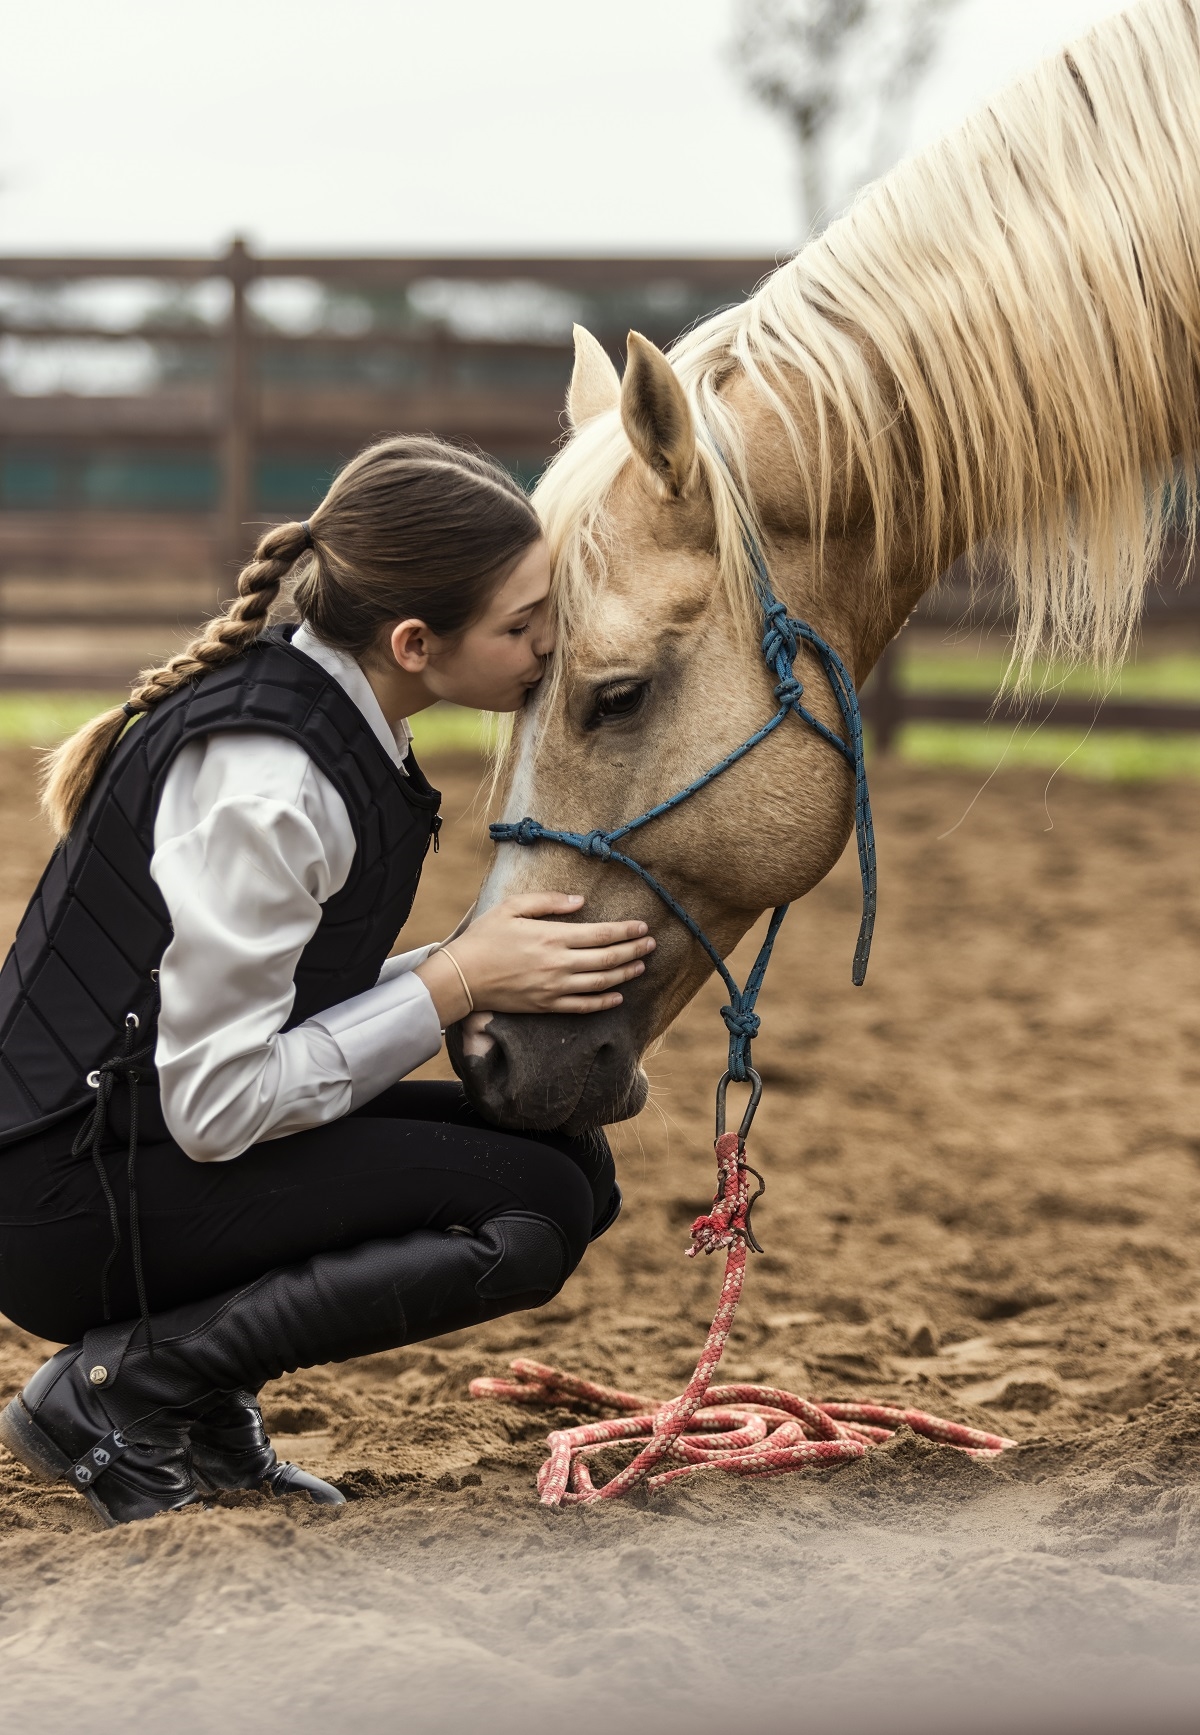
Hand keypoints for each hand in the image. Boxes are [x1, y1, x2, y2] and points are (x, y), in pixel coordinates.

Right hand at [414, 893, 654, 1022]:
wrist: (461, 977)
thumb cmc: (484, 938)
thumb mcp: (511, 907)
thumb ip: (547, 901)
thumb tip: (579, 901)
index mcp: (552, 936)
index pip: (600, 934)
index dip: (625, 931)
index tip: (642, 927)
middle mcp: (558, 964)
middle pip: (607, 959)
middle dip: (633, 951)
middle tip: (651, 944)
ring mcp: (554, 988)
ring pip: (600, 983)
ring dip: (624, 974)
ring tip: (640, 966)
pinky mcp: (546, 1006)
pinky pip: (582, 1006)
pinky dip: (603, 1002)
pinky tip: (617, 996)